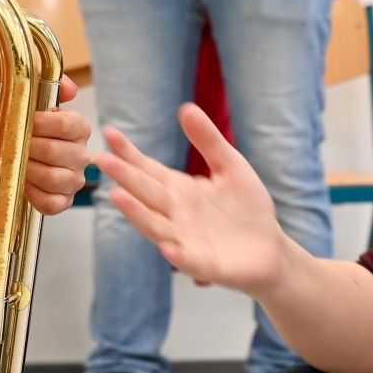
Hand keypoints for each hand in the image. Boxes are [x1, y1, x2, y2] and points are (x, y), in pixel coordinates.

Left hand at [0, 82, 90, 214]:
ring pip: (51, 178)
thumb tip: (70, 88)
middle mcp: (82, 155)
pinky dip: (32, 193)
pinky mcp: (64, 201)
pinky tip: (23, 183)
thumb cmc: (19, 127)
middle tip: (12, 144)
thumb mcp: (31, 102)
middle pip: (54, 152)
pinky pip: (50, 202)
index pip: (66, 124)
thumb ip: (50, 86)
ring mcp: (74, 180)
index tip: (22, 122)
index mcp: (79, 128)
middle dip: (27, 148)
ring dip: (27, 170)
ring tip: (15, 162)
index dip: (39, 124)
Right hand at [95, 103, 290, 295]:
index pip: (147, 169)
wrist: (271, 249)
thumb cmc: (247, 208)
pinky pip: (188, 260)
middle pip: (145, 193)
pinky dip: (177, 255)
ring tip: (118, 196)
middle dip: (124, 177)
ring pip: (155, 226)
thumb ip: (208, 140)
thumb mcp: (230, 166)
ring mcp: (186, 240)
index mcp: (179, 190)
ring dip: (137, 213)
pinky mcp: (205, 264)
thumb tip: (186, 108)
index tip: (109, 132)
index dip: (128, 152)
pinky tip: (168, 248)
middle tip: (101, 159)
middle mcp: (175, 214)